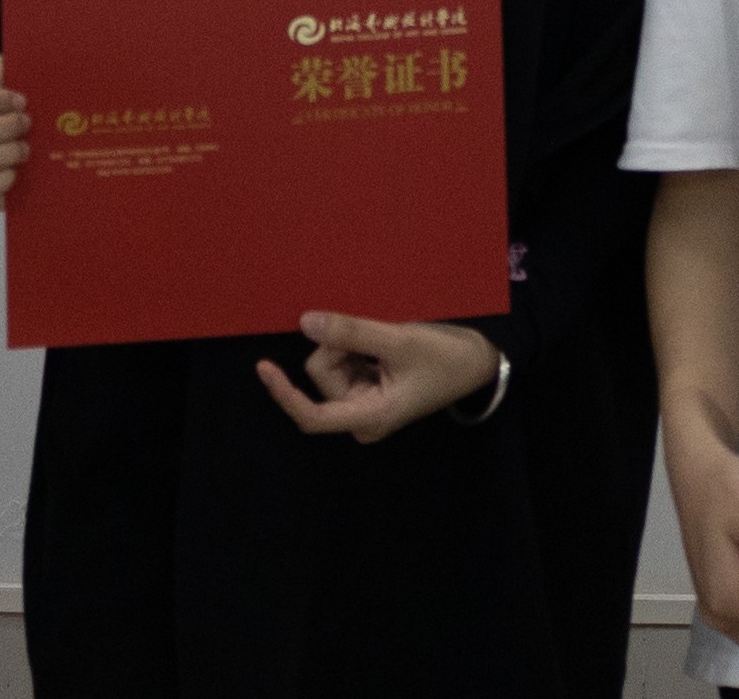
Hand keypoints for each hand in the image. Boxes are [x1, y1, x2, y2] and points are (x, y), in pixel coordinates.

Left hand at [258, 313, 500, 442]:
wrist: (475, 361)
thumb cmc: (444, 358)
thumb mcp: (399, 340)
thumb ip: (352, 332)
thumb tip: (305, 322)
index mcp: (369, 417)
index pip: (313, 416)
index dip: (284, 393)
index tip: (264, 367)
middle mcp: (360, 416)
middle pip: (322, 376)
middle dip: (341, 349)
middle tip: (379, 339)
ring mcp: (363, 403)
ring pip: (329, 366)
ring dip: (351, 345)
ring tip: (385, 345)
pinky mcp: (366, 388)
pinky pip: (343, 361)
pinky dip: (355, 347)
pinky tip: (382, 347)